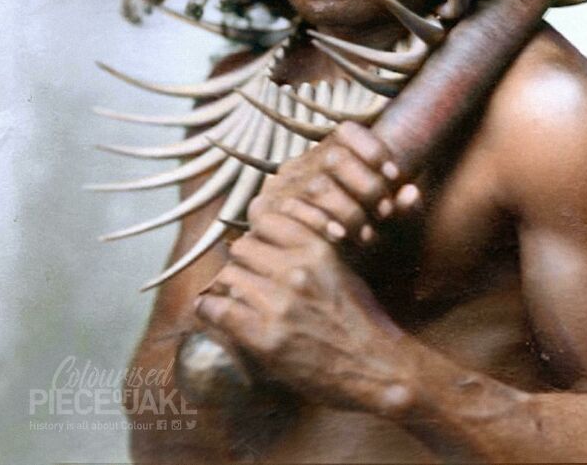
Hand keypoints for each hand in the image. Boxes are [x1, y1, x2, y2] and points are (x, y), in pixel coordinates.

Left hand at [195, 212, 412, 410]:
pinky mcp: (265, 337)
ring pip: (228, 276)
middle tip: (246, 278)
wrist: (376, 368)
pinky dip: (209, 310)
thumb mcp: (340, 267)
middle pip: (241, 247)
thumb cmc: (360, 319)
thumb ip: (308, 245)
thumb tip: (266, 222)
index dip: (258, 233)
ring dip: (228, 287)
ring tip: (235, 298)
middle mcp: (296, 270)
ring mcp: (279, 304)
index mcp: (316, 248)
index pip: (265, 219)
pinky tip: (214, 313)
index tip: (259, 246)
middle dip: (242, 262)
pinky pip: (217, 309)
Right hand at [247, 121, 421, 244]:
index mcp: (324, 157)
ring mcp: (279, 188)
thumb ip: (401, 211)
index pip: (346, 132)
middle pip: (335, 157)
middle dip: (366, 184)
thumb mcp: (384, 227)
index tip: (396, 174)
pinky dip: (321, 224)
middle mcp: (300, 166)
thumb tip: (413, 193)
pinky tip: (340, 238)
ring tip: (368, 233)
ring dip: (348, 209)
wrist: (313, 283)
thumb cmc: (357, 247)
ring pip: (317, 185)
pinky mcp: (263, 212)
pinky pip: (292, 211)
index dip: (373, 149)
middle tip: (385, 210)